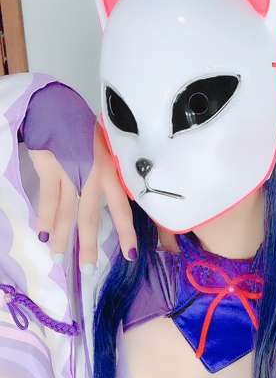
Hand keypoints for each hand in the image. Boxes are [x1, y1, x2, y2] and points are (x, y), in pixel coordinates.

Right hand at [29, 121, 136, 272]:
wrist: (56, 106)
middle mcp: (94, 174)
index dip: (127, 233)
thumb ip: (112, 173)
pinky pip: (49, 198)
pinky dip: (45, 217)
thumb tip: (125, 196)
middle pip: (92, 216)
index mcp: (112, 172)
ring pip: (68, 211)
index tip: (130, 256)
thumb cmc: (84, 129)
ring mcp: (72, 171)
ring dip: (63, 237)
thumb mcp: (106, 149)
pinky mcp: (51, 167)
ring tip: (59, 258)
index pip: (123, 208)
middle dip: (90, 245)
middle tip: (89, 271)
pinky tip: (43, 235)